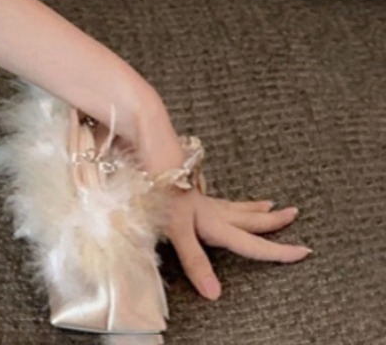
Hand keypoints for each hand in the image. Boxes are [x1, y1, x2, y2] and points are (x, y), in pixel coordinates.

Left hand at [160, 187, 310, 299]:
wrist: (147, 159)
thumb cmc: (160, 195)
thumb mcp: (177, 231)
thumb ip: (196, 262)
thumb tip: (215, 294)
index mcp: (215, 224)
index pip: (252, 243)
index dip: (278, 251)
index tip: (304, 252)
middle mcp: (213, 211)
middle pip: (249, 219)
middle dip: (273, 221)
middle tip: (295, 214)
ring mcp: (201, 200)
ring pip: (236, 206)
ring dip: (255, 208)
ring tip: (271, 204)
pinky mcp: (188, 191)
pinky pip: (219, 200)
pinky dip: (231, 201)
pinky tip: (223, 200)